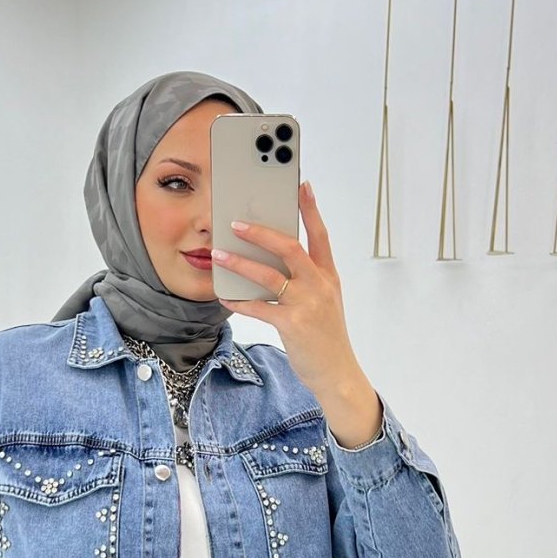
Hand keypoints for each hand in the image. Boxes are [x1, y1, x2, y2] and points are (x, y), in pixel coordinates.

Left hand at [210, 179, 357, 399]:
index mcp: (328, 276)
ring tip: (219, 254)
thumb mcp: (324, 301)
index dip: (311, 209)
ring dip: (240, 263)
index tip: (301, 185)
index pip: (321, 235)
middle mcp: (320, 285)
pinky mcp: (292, 324)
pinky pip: (259, 307)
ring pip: (268, 275)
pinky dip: (239, 302)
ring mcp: (307, 304)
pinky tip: (226, 298)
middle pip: (290, 247)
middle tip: (237, 223)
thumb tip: (270, 260)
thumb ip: (305, 279)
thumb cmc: (326, 335)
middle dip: (261, 232)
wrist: (337, 372)